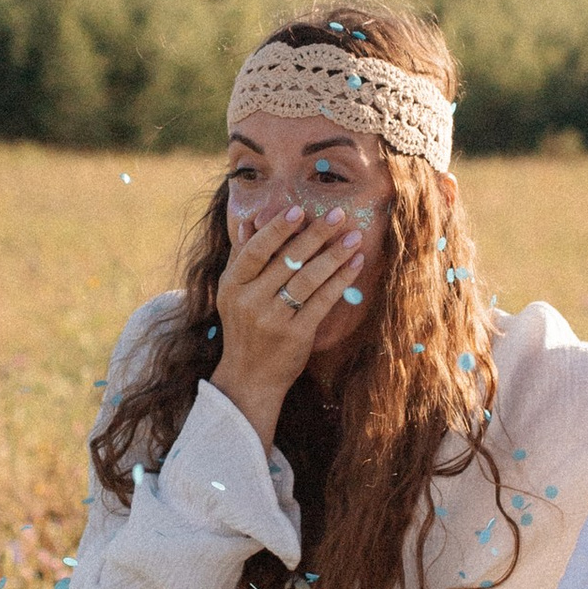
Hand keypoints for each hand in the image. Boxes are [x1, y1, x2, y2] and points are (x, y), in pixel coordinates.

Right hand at [211, 200, 367, 443]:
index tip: (299, 211)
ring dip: (334, 254)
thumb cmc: (244, 328)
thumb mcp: (233, 293)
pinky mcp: (296, 335)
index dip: (277, 229)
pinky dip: (340, 280)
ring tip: (353, 236)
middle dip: (315, 234)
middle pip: (287, 260)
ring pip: (308, 279)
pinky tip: (355, 264)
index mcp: (232, 286)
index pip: (255, 250)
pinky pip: (323, 301)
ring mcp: (273, 319)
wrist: (249, 377)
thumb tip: (249, 223)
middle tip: (338, 213)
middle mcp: (250, 301)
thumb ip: (241, 258)